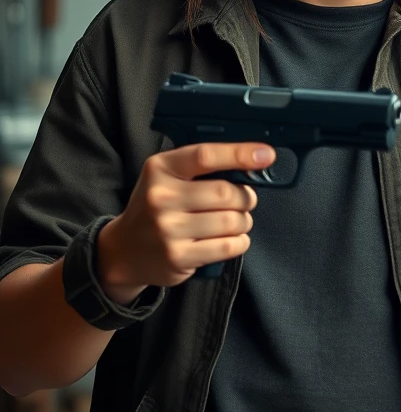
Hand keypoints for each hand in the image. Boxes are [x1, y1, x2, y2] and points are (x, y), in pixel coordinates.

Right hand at [95, 142, 274, 302]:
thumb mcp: (169, 176)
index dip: (240, 154)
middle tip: (242, 201)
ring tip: (233, 221)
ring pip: (232, 221)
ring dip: (243, 221)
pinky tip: (230, 238)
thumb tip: (255, 161)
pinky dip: (239, 241)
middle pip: (227, 193)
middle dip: (245, 197)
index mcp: (161, 168)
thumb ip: (204, 167)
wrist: (124, 250)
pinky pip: (229, 246)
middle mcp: (161, 197)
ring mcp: (168, 229)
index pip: (206, 155)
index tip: (266, 155)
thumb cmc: (157, 206)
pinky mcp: (178, 257)